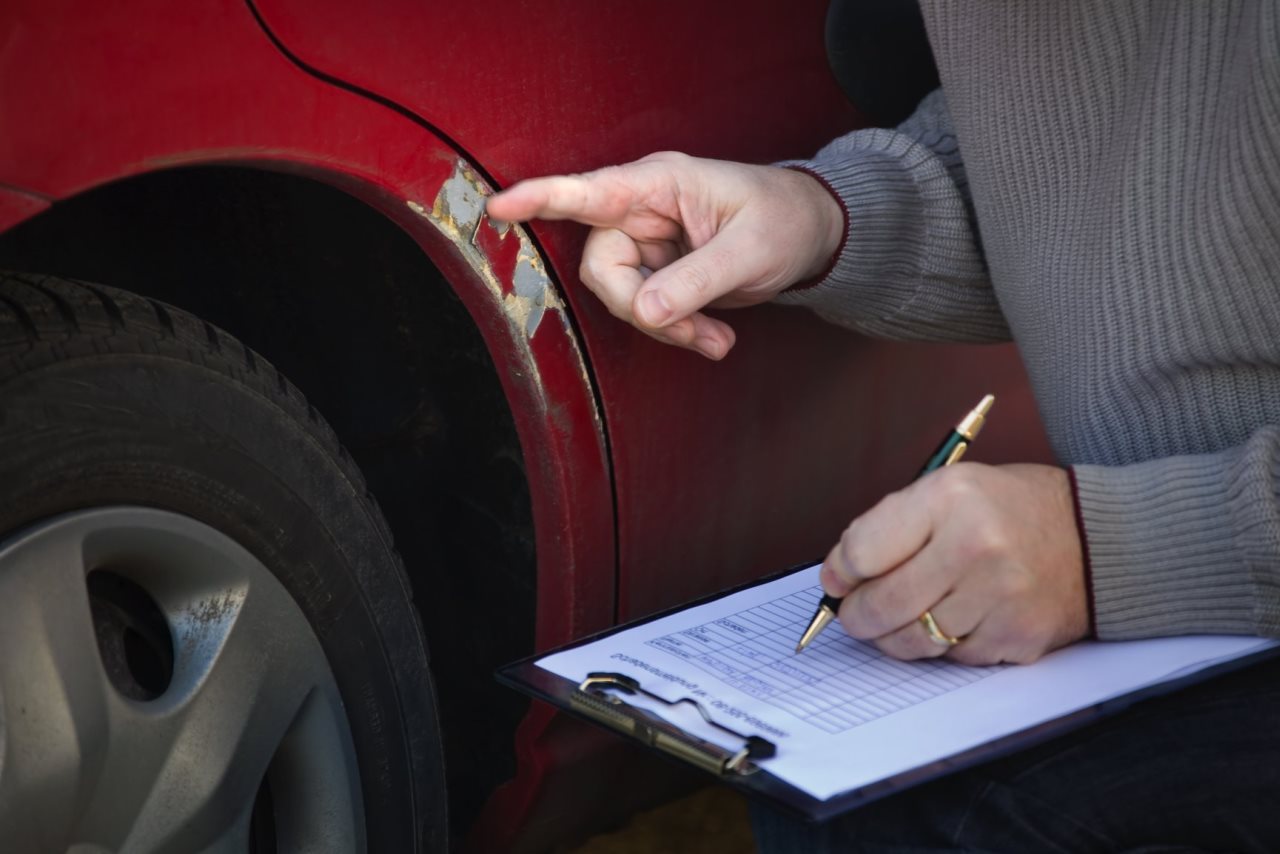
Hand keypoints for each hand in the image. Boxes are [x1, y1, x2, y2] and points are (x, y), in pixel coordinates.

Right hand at [485, 152, 842, 359]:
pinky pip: (646, 310)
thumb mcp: (749, 252)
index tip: (498, 206)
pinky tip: (715, 339)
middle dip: (642, 309)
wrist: (810, 234)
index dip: (541, 198)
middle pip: (603, 268)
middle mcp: (642, 211)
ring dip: (668, 327)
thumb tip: (645, 310)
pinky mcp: (657, 272)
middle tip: (694, 332)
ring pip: (623, 297)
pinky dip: (677, 330)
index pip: (589, 190)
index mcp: (660, 184)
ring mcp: (647, 243)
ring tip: (717, 340)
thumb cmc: (784, 220)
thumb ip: (696, 281)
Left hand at [821, 463, 1088, 665]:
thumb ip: (888, 528)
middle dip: (857, 615)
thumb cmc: (1008, 511)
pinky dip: (944, 646)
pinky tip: (956, 620)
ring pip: (913, 640)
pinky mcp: (1018, 636)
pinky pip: (952, 658)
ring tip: (901, 618)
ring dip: (895, 637)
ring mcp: (1001, 596)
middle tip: (856, 614)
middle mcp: (976, 546)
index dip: (840, 573)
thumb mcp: (947, 490)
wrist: (1096, 536)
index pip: (862, 552)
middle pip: (882, 605)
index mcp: (949, 498)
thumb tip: (836, 578)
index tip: (838, 581)